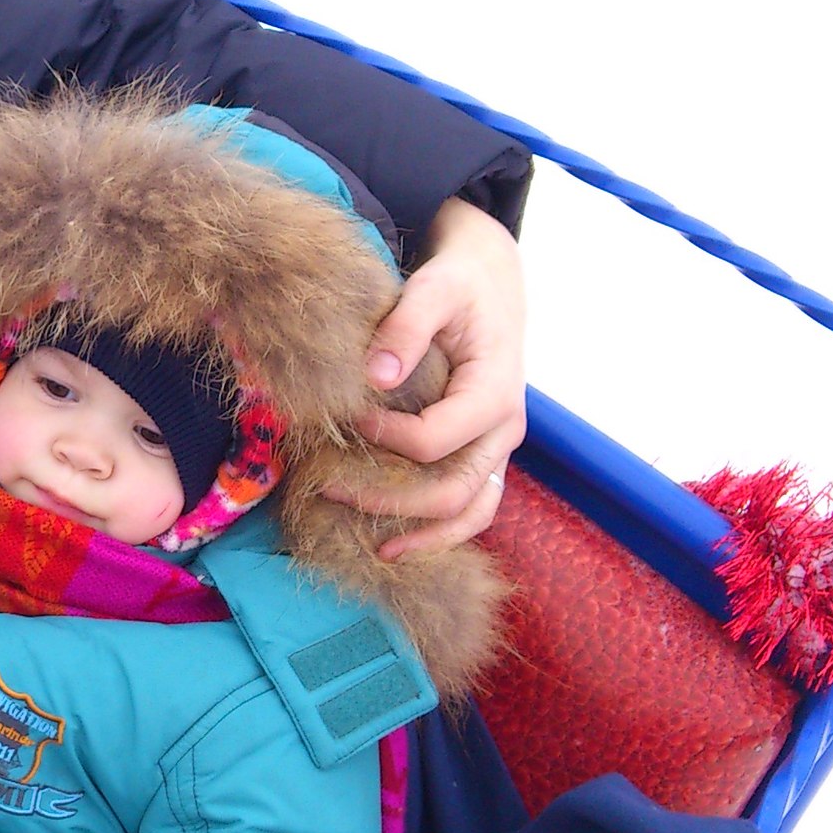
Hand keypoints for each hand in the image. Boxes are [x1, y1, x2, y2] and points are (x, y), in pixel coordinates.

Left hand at [326, 197, 527, 560]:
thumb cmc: (460, 283)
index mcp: (496, 391)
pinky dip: (438, 529)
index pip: (434, 439)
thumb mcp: (435, 286)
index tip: (347, 421)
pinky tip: (397, 540)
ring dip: (424, 535)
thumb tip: (377, 377)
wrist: (491, 282)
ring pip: (472, 512)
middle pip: (452, 490)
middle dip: (388, 500)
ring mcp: (497, 447)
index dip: (384, 440)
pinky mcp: (484, 452)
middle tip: (328, 489)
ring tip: (376, 550)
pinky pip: (471, 505)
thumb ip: (407, 325)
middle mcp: (504, 429)